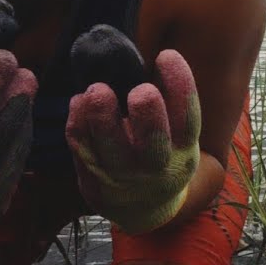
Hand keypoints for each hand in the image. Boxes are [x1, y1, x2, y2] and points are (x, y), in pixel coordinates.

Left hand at [66, 49, 201, 233]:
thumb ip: (167, 103)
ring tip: (97, 90)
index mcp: (182, 149)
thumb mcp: (175, 136)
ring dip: (102, 118)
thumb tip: (153, 56)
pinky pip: (82, 151)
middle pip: (154, 142)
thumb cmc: (159, 155)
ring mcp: (123, 177)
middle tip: (139, 91)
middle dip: (148, 114)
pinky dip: (77, 124)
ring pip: (111, 151)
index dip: (180, 85)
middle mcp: (156, 166)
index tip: (166, 55)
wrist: (143, 210)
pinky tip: (79, 102)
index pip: (187, 118)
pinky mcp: (94, 181)